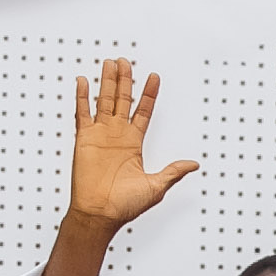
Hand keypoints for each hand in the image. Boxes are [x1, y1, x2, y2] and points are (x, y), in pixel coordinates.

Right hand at [41, 58, 197, 275]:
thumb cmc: (124, 205)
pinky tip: (85, 81)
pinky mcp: (84, 139)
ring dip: (107, 82)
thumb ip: (173, 172)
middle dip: (125, 80)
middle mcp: (117, 135)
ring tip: (110, 63)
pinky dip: (82, 97)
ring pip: (104, 101)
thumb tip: (193, 165)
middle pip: (122, 100)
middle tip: (126, 61)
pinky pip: (82, 113)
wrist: (100, 214)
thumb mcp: (156, 187)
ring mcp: (100, 135)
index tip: (154, 77)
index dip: (148, 94)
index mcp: (134, 143)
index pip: (143, 111)